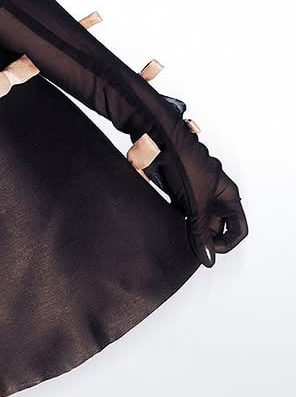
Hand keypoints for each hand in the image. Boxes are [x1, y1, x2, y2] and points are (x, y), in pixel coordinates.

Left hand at [139, 93, 248, 267]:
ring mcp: (198, 190)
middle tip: (190, 245)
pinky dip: (177, 219)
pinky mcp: (180, 188)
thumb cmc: (184, 163)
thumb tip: (208, 258)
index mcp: (228, 194)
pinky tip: (167, 223)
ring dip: (189, 228)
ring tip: (177, 234)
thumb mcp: (196, 202)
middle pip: (217, 224)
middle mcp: (216, 193)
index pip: (238, 227)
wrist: (159, 139)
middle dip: (205, 236)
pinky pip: (183, 210)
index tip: (208, 249)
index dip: (226, 242)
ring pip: (198, 218)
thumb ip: (201, 231)